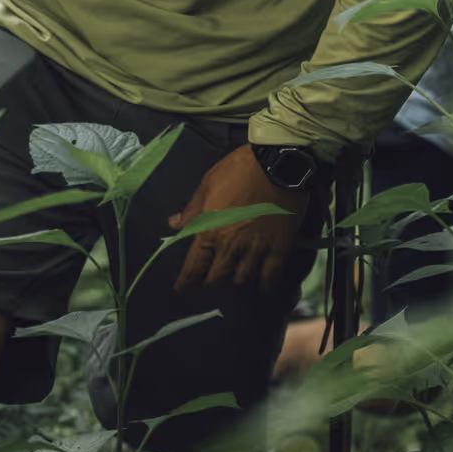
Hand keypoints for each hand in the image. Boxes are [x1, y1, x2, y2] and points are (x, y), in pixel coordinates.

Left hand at [169, 144, 315, 296]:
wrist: (277, 162)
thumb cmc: (238, 170)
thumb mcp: (208, 184)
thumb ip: (192, 210)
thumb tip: (174, 225)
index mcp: (209, 231)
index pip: (193, 269)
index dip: (186, 284)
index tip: (183, 289)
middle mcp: (231, 247)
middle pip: (217, 280)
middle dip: (210, 284)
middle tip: (210, 281)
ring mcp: (256, 249)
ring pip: (242, 281)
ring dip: (236, 282)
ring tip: (235, 278)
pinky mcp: (279, 248)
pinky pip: (271, 276)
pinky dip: (265, 285)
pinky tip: (262, 284)